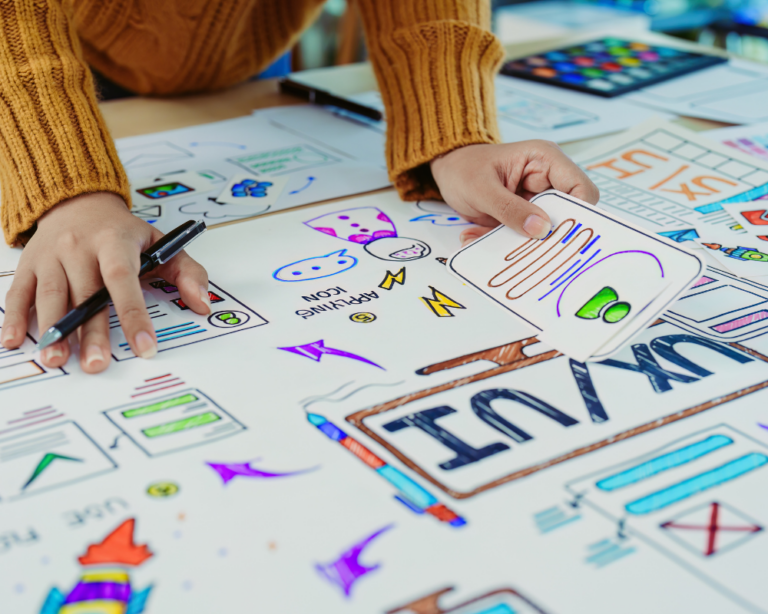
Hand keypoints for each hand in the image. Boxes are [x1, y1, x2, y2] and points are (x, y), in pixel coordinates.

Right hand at [0, 192, 210, 372]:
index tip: (144, 346)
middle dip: (91, 332)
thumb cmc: (122, 232)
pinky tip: (15, 340)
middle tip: (98, 364)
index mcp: (114, 241)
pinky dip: (14, 317)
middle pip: (85, 294)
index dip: (133, 313)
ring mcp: (50, 256)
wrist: (79, 202)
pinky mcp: (29, 265)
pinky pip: (19, 292)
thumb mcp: (161, 242)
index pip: (123, 279)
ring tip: (57, 360)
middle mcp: (79, 247)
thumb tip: (203, 305)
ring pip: (50, 296)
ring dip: (53, 330)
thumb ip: (187, 272)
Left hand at [430, 141, 598, 244]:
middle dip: (548, 234)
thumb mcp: (482, 189)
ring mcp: (537, 201)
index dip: (578, 213)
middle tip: (527, 250)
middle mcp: (548, 181)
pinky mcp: (524, 218)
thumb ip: (510, 209)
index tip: (560, 235)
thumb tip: (542, 228)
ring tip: (490, 239)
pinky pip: (525, 237)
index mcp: (546, 160)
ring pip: (546, 231)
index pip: (580, 189)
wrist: (448, 171)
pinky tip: (477, 236)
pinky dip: (505, 243)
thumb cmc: (464, 168)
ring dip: (521, 242)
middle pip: (568, 214)